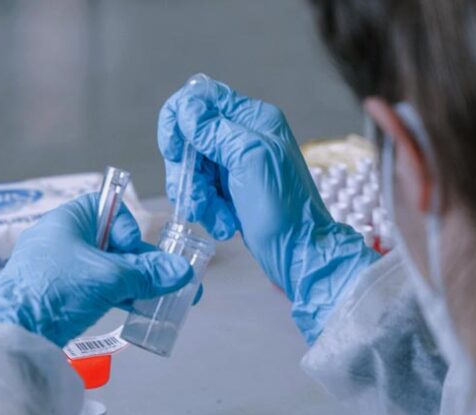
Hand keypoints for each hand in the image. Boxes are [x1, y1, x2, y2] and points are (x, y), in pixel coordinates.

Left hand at [0, 194, 193, 346]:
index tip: (134, 248)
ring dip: (135, 283)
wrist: (13, 332)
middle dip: (143, 262)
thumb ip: (147, 274)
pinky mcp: (57, 296)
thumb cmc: (56, 289)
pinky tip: (140, 310)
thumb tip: (181, 272)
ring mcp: (57, 269)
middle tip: (171, 280)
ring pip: (105, 269)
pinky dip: (117, 296)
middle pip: (111, 242)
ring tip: (166, 300)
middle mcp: (61, 240)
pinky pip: (94, 289)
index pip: (106, 206)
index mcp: (66, 220)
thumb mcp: (108, 278)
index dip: (127, 224)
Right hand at [158, 76, 377, 342]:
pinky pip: (202, 190)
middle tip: (198, 198)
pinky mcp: (232, 190)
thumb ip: (216, 131)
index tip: (175, 152)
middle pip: (189, 138)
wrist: (300, 255)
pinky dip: (208, 209)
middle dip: (187, 172)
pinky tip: (225, 224)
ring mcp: (237, 164)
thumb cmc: (284, 211)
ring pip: (192, 167)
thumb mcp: (250, 161)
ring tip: (217, 217)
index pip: (200, 98)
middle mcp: (243, 136)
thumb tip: (186, 107)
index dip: (179, 122)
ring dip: (198, 196)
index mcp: (253, 118)